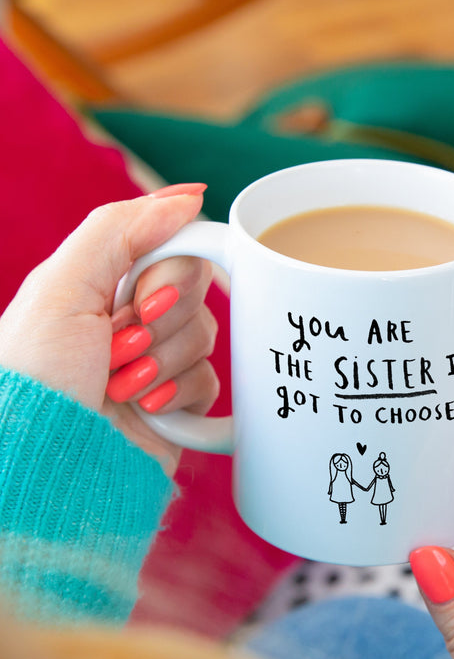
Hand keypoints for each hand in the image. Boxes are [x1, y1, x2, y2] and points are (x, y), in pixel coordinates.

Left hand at [0, 186, 218, 475]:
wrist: (44, 463)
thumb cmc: (35, 375)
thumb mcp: (62, 286)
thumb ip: (121, 228)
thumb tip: (189, 195)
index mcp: (104, 282)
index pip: (173, 248)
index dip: (172, 272)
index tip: (144, 297)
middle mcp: (134, 317)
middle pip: (196, 291)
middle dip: (158, 322)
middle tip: (117, 346)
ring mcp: (158, 360)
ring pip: (207, 335)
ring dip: (162, 362)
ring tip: (119, 385)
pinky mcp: (179, 401)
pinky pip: (212, 381)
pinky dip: (180, 394)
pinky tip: (147, 407)